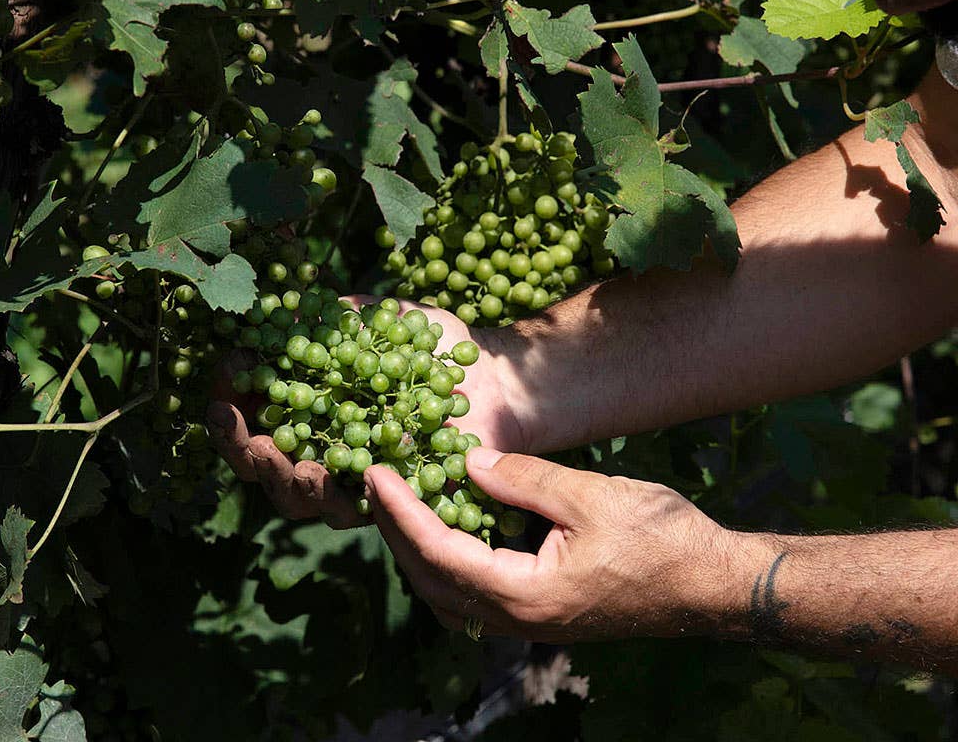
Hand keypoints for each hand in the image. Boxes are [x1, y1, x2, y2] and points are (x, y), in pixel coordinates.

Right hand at [206, 298, 527, 527]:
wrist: (493, 376)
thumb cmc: (429, 344)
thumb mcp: (380, 318)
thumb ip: (334, 315)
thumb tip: (281, 305)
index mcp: (306, 407)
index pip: (247, 417)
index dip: (229, 405)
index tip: (225, 379)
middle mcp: (318, 448)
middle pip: (263, 466)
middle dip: (245, 449)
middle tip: (243, 431)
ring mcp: (351, 479)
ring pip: (301, 497)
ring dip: (289, 480)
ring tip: (292, 462)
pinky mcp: (388, 502)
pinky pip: (355, 508)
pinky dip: (342, 495)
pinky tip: (335, 478)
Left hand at [363, 447, 744, 640]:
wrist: (712, 584)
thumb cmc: (660, 538)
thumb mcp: (590, 496)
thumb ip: (524, 479)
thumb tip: (467, 463)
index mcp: (522, 596)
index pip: (436, 552)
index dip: (400, 511)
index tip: (375, 472)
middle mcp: (515, 621)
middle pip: (429, 581)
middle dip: (395, 531)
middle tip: (373, 483)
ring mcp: (527, 623)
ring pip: (447, 595)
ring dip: (416, 551)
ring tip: (399, 503)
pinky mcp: (539, 613)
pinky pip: (473, 594)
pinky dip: (447, 561)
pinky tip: (447, 526)